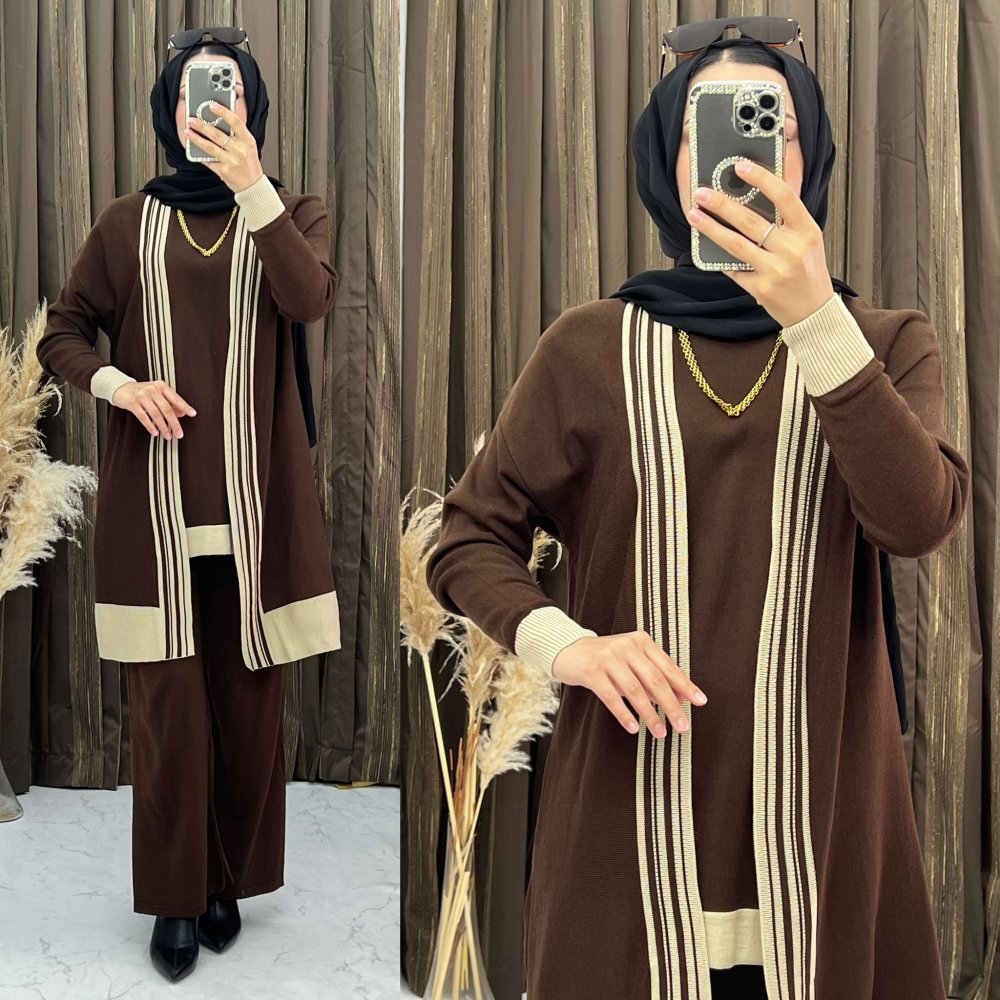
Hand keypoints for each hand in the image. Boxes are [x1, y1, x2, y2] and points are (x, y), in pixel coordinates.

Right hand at [112, 380, 196, 439]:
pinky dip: (150, 426)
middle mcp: (152, 389)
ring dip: (163, 427)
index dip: (184, 406)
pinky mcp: (132, 403)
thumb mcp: (157, 394)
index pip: (175, 398)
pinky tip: (155, 432)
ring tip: (167, 435)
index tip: (192, 413)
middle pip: (167, 409)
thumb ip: (169, 402)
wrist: (121, 388)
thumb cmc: (141, 392)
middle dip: (174, 423)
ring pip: (156, 414)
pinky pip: (143, 417)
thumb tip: (182, 413)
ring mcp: (142, 396)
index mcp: (161, 386)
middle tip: (179, 433)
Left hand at [184, 101, 263, 194]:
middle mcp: (240, 150)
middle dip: (202, 125)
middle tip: (191, 119)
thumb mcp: (249, 146)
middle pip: (217, 134)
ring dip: (196, 138)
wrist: (252, 185)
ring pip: (210, 147)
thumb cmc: (249, 164)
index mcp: (248, 141)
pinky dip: (199, 154)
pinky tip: (193, 148)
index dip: (223, 112)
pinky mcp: (223, 171)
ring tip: (188, 131)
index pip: (235, 122)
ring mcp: (231, 161)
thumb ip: (237, 133)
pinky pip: (208, 160)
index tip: (211, 106)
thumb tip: (219, 119)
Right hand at [551, 631, 706, 737]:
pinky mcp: (592, 671)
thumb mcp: (632, 662)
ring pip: (635, 690)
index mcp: (641, 641)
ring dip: (650, 715)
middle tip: (682, 725)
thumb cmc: (605, 659)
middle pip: (655, 680)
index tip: (699, 702)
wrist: (569, 650)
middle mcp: (627, 646)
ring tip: (660, 732)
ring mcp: (608, 657)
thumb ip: (654, 677)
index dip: (685, 686)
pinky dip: (624, 714)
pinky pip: (611, 696)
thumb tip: (680, 699)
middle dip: (671, 705)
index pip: (668, 667)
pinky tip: (633, 727)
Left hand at [686, 159, 835, 327]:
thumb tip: (752, 195)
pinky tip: (704, 246)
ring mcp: (775, 271)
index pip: (784, 196)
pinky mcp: (760, 289)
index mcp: (807, 231)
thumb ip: (787, 221)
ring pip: (736, 244)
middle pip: (750, 221)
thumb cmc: (808, 272)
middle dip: (722, 204)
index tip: (739, 166)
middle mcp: (792, 249)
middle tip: (702, 192)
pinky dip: (718, 257)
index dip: (761, 178)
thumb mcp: (808, 240)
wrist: (813, 312)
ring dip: (711, 228)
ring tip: (694, 215)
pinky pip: (733, 268)